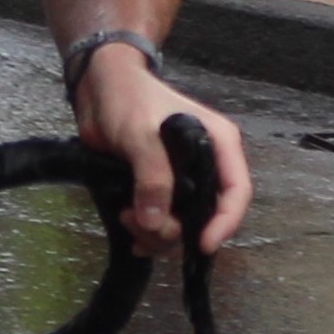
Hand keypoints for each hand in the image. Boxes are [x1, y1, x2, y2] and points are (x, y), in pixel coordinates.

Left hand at [70, 44, 250, 255]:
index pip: (236, 191)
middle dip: (177, 230)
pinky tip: (127, 229)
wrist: (98, 88)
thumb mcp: (141, 134)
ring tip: (126, 219)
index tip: (204, 245)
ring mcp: (181, 181)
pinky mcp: (156, 190)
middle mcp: (205, 167)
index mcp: (217, 145)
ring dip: (155, 233)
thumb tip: (154, 223)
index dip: (225, 222)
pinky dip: (145, 232)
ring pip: (181, 224)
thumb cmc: (128, 99)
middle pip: (206, 215)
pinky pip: (159, 222)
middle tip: (143, 226)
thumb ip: (152, 176)